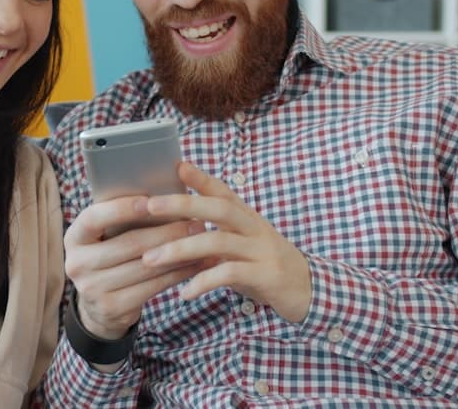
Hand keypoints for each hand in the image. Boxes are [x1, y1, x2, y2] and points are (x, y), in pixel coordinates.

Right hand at [64, 194, 204, 339]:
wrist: (97, 305)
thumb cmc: (109, 256)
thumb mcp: (104, 237)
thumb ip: (121, 219)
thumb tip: (163, 195)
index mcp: (74, 238)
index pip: (94, 218)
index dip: (121, 209)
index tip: (151, 200)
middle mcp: (77, 263)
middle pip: (128, 244)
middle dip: (167, 231)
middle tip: (196, 221)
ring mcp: (92, 289)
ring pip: (145, 267)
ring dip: (179, 253)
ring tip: (203, 241)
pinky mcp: (112, 307)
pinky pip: (153, 287)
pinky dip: (178, 274)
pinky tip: (196, 264)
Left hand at [141, 162, 312, 323]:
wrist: (309, 291)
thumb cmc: (265, 264)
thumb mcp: (243, 243)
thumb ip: (216, 232)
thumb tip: (176, 225)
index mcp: (247, 217)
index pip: (222, 191)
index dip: (200, 177)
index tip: (177, 166)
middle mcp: (255, 228)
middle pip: (218, 208)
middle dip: (182, 204)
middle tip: (149, 206)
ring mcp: (262, 250)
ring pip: (218, 242)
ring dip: (180, 250)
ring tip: (151, 259)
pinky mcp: (266, 276)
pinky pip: (230, 274)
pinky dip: (204, 282)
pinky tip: (184, 292)